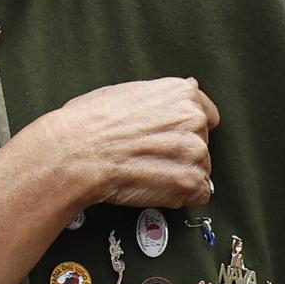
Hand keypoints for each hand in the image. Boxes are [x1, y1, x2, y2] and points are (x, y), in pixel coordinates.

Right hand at [29, 77, 218, 210]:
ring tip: (146, 172)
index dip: (185, 129)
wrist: (77, 153)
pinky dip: (180, 196)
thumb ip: (163, 95)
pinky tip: (154, 186)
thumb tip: (190, 87)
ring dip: (179, 174)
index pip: (206, 115)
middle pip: (201, 143)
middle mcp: (193, 119)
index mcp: (180, 94)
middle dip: (180, 153)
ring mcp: (195, 152)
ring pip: (199, 169)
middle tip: (148, 156)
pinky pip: (198, 194)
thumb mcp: (125, 92)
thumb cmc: (90, 122)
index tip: (171, 138)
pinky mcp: (191, 182)